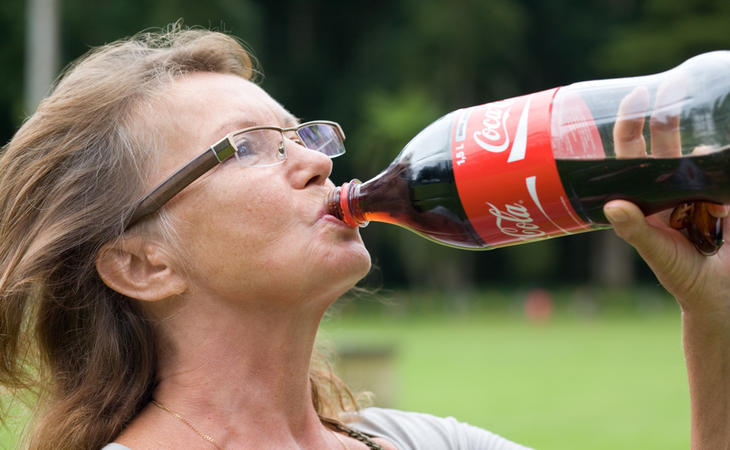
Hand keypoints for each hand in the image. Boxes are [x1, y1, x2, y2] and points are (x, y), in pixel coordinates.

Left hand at [604, 85, 729, 312]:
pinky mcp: (726, 195)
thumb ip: (636, 231)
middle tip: (674, 84)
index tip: (635, 97)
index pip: (632, 155)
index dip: (630, 126)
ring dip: (703, 134)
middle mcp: (671, 189)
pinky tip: (723, 147)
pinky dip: (722, 154)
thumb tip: (613, 205)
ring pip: (699, 153)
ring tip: (701, 110)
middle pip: (666, 144)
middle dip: (667, 115)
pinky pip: (723, 167)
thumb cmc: (684, 278)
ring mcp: (701, 190)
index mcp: (646, 198)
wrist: (724, 297)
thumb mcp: (657, 254)